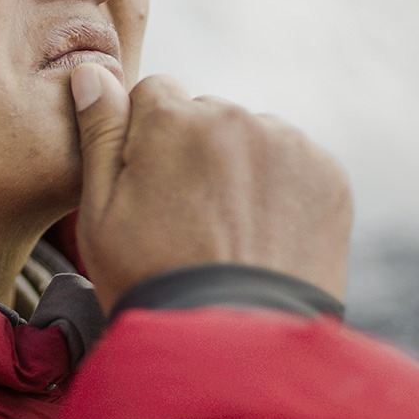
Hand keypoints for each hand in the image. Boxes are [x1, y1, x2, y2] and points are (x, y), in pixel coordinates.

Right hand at [70, 64, 351, 313]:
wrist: (235, 345)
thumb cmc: (152, 280)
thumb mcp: (100, 211)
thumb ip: (99, 133)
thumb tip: (92, 73)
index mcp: (171, 118)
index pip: (154, 95)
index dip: (146, 141)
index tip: (150, 189)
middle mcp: (233, 116)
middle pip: (205, 116)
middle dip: (195, 151)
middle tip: (189, 218)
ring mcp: (286, 144)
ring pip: (251, 138)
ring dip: (239, 167)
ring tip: (229, 233)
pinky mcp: (326, 174)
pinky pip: (293, 164)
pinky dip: (280, 190)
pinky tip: (263, 235)